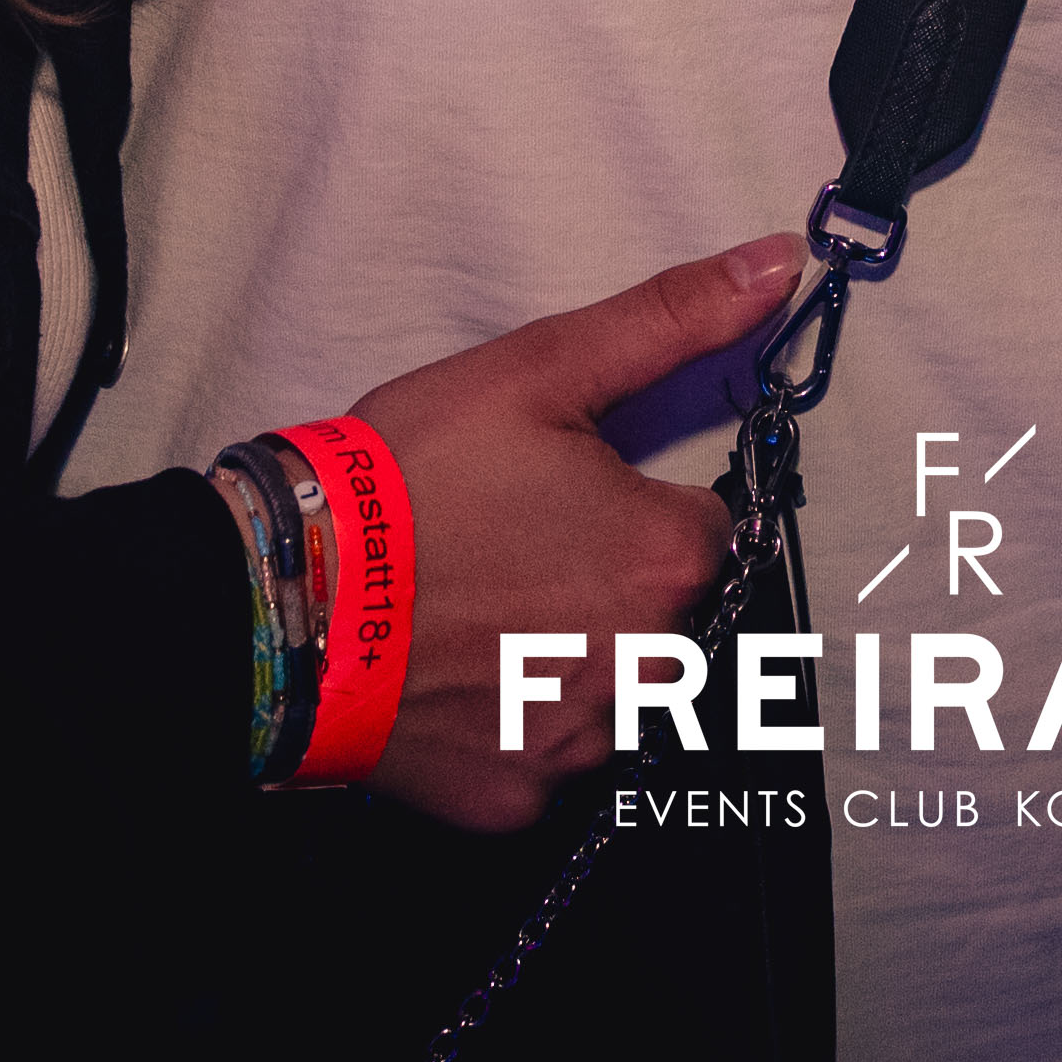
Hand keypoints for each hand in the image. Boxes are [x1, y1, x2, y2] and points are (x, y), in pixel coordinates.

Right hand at [344, 236, 796, 829]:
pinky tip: (456, 674)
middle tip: (512, 550)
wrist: (284, 592)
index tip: (561, 496)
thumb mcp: (539, 369)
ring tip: (480, 612)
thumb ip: (672, 319)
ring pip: (613, 690)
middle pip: (665, 615)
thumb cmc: (408, 477)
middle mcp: (649, 664)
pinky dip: (512, 721)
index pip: (704, 527)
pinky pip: (548, 756)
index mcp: (666, 556)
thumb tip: (777, 264)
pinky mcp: (521, 797)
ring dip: (571, 656)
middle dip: (608, 583)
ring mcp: (584, 742)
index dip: (633, 504)